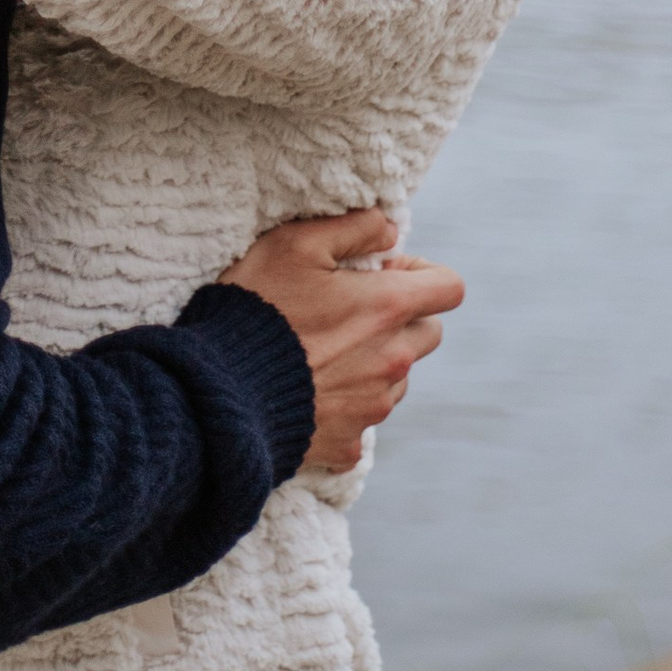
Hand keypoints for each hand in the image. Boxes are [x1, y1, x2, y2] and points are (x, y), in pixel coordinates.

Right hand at [221, 213, 463, 471]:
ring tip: (322, 350)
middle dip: (401, 318)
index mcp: (387, 308)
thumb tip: (389, 229)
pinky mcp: (348, 443)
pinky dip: (345, 404)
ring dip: (375, 361)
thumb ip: (355, 227)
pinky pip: (362, 420)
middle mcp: (392, 360)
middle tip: (350, 309)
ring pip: (398, 377)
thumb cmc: (258, 307)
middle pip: (428, 333)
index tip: (381, 271)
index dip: (421, 273)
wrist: (222, 390)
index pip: (449, 287)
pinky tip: (308, 390)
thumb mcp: (296, 243)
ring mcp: (373, 407)